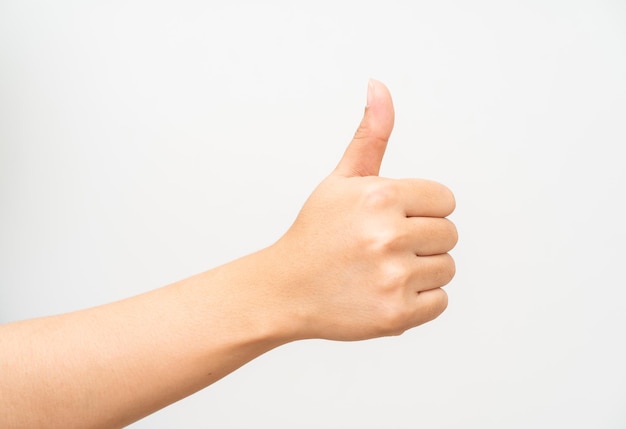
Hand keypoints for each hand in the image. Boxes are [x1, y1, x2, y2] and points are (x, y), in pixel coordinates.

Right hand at [272, 80, 456, 340]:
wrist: (284, 290)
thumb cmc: (316, 232)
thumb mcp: (340, 180)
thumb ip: (370, 135)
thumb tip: (379, 84)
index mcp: (379, 196)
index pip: (445, 200)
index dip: (420, 209)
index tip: (391, 219)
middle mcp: (387, 235)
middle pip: (449, 234)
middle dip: (421, 239)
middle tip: (381, 248)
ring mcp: (393, 278)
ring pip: (447, 268)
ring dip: (421, 270)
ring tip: (381, 270)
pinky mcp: (397, 315)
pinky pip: (439, 302)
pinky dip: (418, 301)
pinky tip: (383, 293)